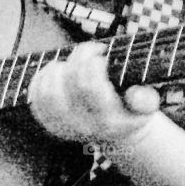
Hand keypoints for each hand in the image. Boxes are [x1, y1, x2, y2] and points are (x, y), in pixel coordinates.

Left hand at [27, 41, 160, 149]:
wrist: (118, 133)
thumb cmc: (132, 109)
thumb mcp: (148, 105)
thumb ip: (146, 98)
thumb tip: (135, 95)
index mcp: (109, 121)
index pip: (89, 86)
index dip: (91, 61)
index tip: (101, 53)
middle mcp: (85, 127)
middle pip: (68, 84)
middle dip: (77, 58)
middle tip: (90, 51)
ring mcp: (65, 128)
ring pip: (47, 92)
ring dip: (57, 69)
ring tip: (71, 63)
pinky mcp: (51, 125)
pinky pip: (36, 98)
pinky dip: (42, 79)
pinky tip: (57, 72)